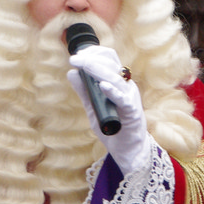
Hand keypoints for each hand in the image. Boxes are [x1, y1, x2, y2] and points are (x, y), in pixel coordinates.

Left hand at [67, 44, 148, 174]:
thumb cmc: (113, 128)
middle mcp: (126, 87)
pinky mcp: (132, 113)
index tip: (78, 54)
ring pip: (116, 78)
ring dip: (98, 70)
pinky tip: (103, 86)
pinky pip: (123, 100)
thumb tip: (71, 73)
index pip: (110, 59)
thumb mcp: (93, 107)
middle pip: (112, 64)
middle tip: (75, 59)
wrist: (128, 151)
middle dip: (93, 58)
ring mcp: (130, 99)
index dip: (95, 52)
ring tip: (83, 65)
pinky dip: (113, 92)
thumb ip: (84, 91)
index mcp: (119, 83)